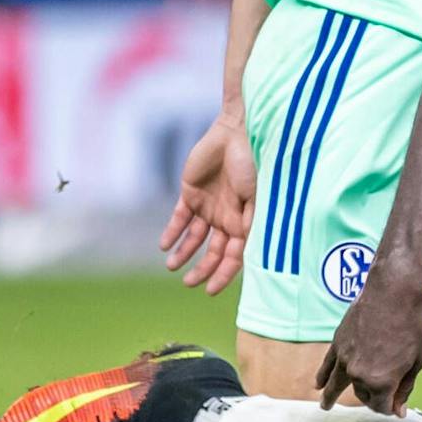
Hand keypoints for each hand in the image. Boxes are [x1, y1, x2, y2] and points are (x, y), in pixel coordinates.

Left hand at [160, 108, 255, 293]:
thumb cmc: (253, 163)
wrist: (237, 132)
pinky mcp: (191, 193)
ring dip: (185, 253)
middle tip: (189, 283)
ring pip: (195, 238)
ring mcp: (209, 206)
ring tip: (172, 267)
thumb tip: (242, 253)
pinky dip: (172, 232)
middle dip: (203, 268)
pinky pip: (180, 218)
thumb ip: (249, 223)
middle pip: (214, 251)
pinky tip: (165, 246)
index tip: (211, 290)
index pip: (235, 256)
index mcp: (246, 222)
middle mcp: (228, 218)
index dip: (224, 274)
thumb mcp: (257, 197)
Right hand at [315, 262, 421, 413]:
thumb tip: (398, 411)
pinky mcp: (338, 343)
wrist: (394, 293)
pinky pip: (326, 365)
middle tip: (381, 396)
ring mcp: (345, 359)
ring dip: (331, 397)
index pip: (382, 406)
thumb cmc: (411, 325)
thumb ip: (405, 388)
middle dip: (372, 397)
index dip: (390, 408)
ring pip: (335, 384)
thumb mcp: (417, 361)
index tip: (395, 406)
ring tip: (325, 406)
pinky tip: (318, 384)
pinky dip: (322, 376)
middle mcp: (359, 374)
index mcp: (381, 382)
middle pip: (363, 395)